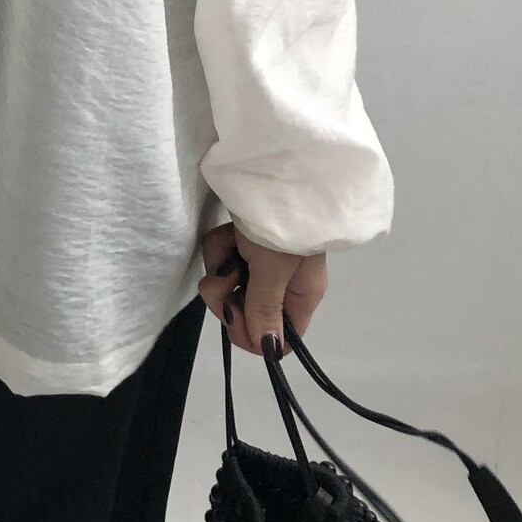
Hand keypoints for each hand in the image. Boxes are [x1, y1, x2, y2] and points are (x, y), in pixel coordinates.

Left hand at [196, 220, 327, 358]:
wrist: (272, 168)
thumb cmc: (282, 220)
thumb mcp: (273, 269)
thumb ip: (266, 310)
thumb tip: (269, 352)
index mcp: (302, 295)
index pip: (278, 339)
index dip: (251, 336)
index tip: (234, 319)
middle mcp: (284, 283)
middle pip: (247, 313)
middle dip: (226, 296)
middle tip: (224, 276)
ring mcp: (262, 261)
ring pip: (229, 284)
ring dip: (221, 265)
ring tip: (229, 243)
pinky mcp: (244, 242)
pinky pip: (223, 258)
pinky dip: (220, 246)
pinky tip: (226, 231)